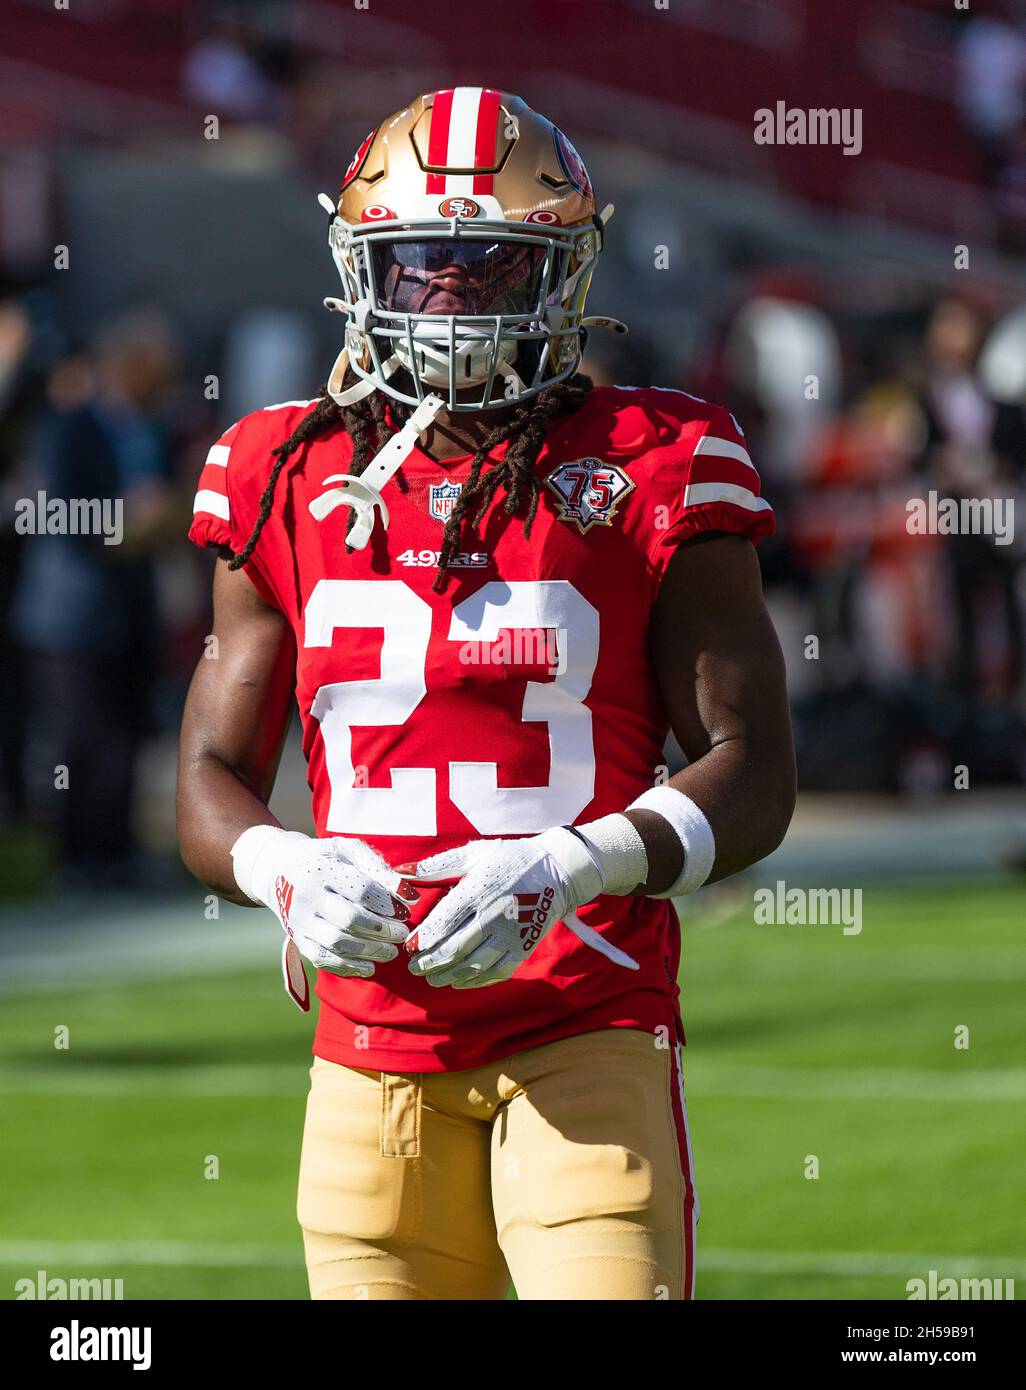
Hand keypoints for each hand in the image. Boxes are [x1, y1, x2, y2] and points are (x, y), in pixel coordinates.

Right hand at [231, 827, 413, 1007]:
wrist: (279, 870)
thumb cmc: (326, 858)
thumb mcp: (348, 850)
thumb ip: (378, 868)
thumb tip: (408, 896)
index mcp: (321, 868)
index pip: (361, 890)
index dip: (387, 904)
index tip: (405, 911)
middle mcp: (307, 895)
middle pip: (350, 919)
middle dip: (382, 930)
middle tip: (402, 934)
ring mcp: (299, 920)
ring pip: (338, 942)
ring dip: (370, 951)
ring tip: (391, 952)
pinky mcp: (297, 938)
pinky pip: (323, 959)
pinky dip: (349, 967)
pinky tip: (370, 967)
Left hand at [402, 828, 637, 988]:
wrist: (557, 871)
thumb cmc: (509, 859)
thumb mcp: (473, 854)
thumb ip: (436, 866)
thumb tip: (400, 873)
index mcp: (478, 890)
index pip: (444, 921)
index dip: (423, 939)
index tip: (408, 948)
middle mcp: (493, 915)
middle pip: (455, 948)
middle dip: (430, 962)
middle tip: (414, 969)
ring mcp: (510, 934)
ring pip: (474, 964)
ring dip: (448, 975)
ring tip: (432, 978)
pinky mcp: (524, 947)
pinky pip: (497, 972)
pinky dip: (476, 981)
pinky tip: (459, 981)